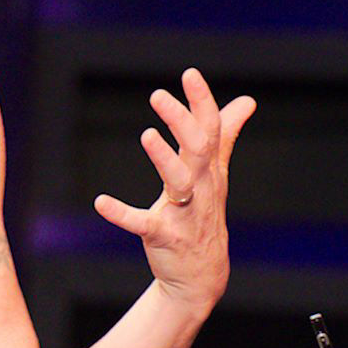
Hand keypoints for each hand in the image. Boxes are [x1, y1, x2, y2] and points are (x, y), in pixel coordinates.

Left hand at [92, 67, 255, 315]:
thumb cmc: (204, 215)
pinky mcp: (164, 236)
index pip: (211, 129)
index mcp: (209, 169)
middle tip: (157, 95)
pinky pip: (143, 224)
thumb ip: (225, 135)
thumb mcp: (215, 174)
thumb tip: (247, 101)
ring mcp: (184, 213)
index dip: (202, 101)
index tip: (189, 73)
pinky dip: (122, 214)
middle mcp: (201, 187)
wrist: (202, 274)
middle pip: (198, 149)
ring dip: (164, 158)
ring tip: (146, 135)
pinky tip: (100, 203)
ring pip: (179, 182)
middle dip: (181, 121)